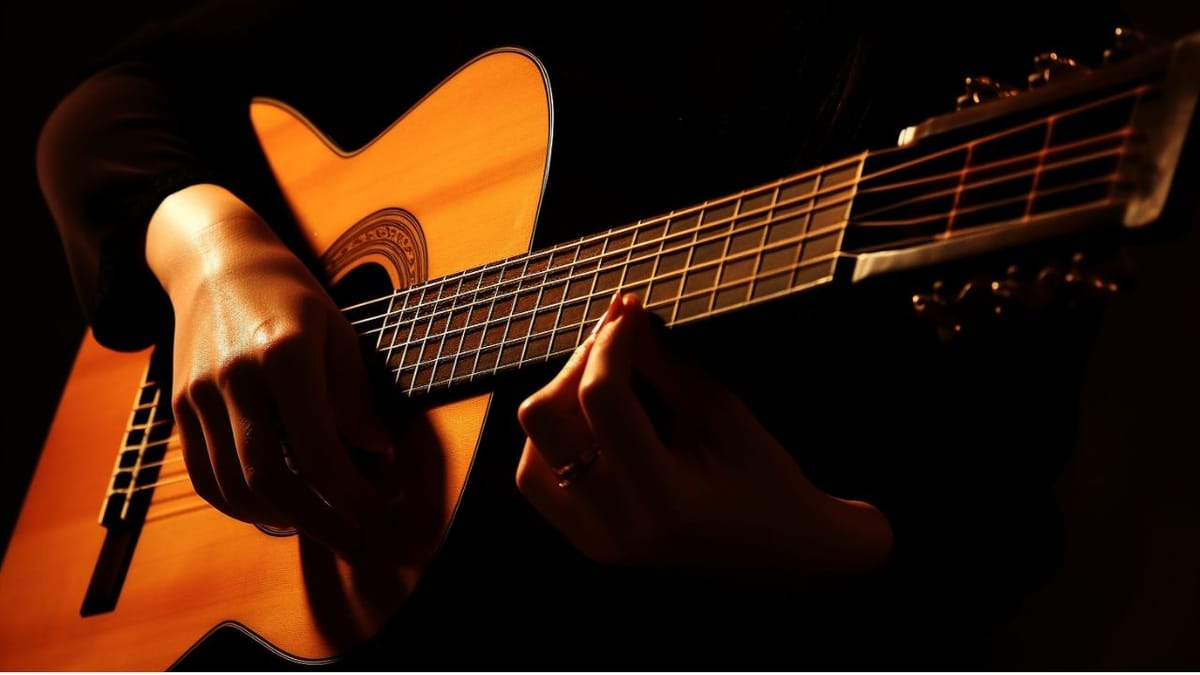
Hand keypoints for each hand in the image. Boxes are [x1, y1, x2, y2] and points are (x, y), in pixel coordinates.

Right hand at [147, 184, 395, 561]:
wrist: (217, 262)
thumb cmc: (290, 294)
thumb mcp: (339, 331)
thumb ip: (354, 395)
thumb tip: (378, 452)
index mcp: (284, 355)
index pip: (318, 450)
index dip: (351, 494)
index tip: (378, 511)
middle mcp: (235, 378)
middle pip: (270, 479)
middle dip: (319, 523)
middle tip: (356, 541)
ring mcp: (199, 395)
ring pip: (233, 486)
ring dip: (280, 519)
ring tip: (321, 527)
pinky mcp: (180, 407)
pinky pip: (204, 475)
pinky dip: (239, 504)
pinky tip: (274, 511)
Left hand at [516, 292, 892, 583]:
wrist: (781, 556)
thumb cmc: (765, 484)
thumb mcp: (722, 414)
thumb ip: (664, 366)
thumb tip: (623, 319)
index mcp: (663, 498)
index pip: (603, 399)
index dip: (609, 342)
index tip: (628, 310)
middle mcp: (618, 527)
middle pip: (544, 422)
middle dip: (576, 366)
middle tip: (614, 341)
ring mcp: (597, 542)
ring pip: (530, 455)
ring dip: (558, 404)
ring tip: (604, 380)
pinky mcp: (589, 543)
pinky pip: (541, 482)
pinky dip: (556, 441)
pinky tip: (591, 421)